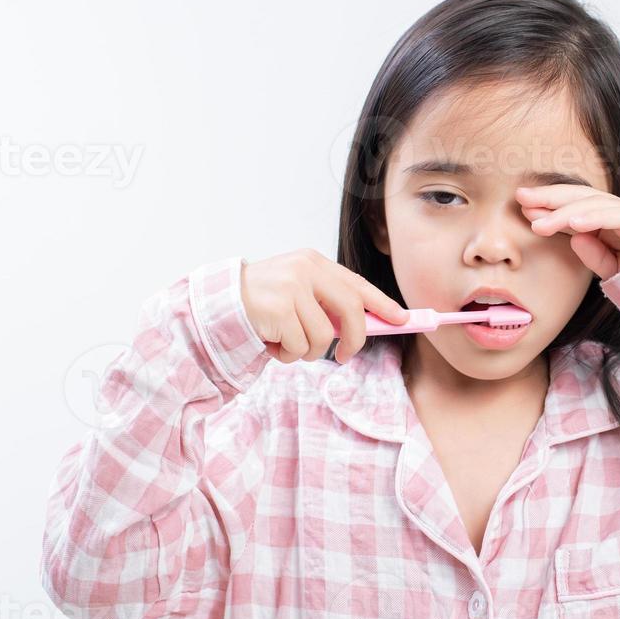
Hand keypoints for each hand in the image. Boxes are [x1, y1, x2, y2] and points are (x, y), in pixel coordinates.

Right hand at [240, 249, 408, 364]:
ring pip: (322, 336)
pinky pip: (300, 346)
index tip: (402, 319)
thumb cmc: (261, 304)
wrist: (217, 303)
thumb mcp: (296, 293)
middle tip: (344, 356)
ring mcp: (292, 288)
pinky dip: (288, 354)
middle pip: (351, 308)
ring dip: (306, 351)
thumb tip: (362, 327)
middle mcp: (305, 270)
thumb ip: (325, 303)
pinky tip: (272, 344)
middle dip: (354, 339)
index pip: (357, 283)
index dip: (383, 303)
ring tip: (285, 343)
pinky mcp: (279, 309)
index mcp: (313, 262)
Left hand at [516, 184, 619, 279]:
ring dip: (564, 211)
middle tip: (521, 197)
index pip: (574, 208)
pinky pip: (615, 216)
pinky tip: (572, 221)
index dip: (549, 206)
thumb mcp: (612, 271)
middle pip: (581, 197)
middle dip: (550, 197)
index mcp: (609, 222)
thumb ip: (594, 255)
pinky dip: (592, 216)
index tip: (523, 207)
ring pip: (595, 204)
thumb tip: (574, 238)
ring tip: (539, 221)